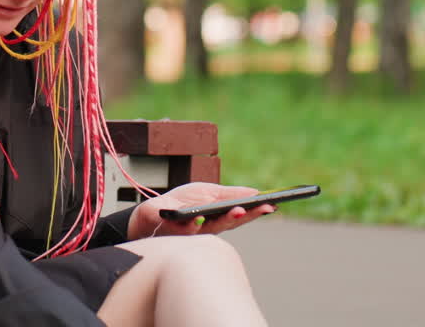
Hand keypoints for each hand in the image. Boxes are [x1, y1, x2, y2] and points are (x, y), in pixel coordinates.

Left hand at [128, 182, 275, 240]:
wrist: (152, 213)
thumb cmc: (182, 203)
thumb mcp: (207, 192)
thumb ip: (229, 194)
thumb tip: (256, 192)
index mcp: (219, 217)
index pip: (241, 215)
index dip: (256, 211)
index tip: (272, 205)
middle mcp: (209, 228)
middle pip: (231, 223)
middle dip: (247, 215)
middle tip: (261, 208)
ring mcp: (193, 232)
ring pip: (212, 228)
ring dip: (226, 219)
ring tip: (238, 210)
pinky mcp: (174, 231)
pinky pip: (185, 230)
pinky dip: (192, 224)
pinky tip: (198, 217)